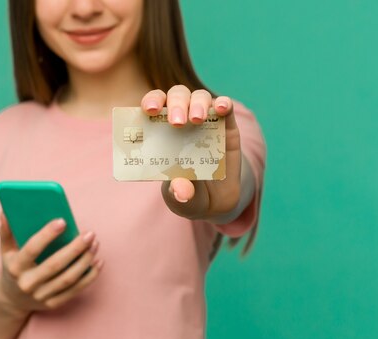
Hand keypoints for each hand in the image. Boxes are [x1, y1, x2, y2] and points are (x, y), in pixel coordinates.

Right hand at [0, 214, 102, 316]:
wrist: (12, 301)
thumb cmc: (12, 267)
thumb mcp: (6, 251)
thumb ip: (6, 231)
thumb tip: (6, 212)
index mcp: (15, 267)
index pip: (32, 249)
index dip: (47, 235)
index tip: (63, 221)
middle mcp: (27, 283)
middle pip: (55, 265)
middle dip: (75, 248)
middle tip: (89, 233)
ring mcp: (41, 296)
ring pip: (68, 278)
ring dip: (85, 261)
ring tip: (95, 244)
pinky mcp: (53, 304)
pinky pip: (75, 290)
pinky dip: (89, 277)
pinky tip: (98, 262)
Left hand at [141, 86, 241, 219]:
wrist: (217, 203)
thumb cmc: (189, 195)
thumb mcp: (181, 199)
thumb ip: (179, 194)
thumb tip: (181, 190)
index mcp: (161, 132)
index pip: (153, 106)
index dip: (151, 101)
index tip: (150, 110)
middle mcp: (183, 120)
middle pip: (176, 97)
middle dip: (175, 104)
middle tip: (177, 122)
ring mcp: (206, 122)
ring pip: (199, 97)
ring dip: (197, 104)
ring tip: (197, 120)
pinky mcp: (227, 127)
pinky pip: (225, 107)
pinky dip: (223, 103)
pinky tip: (221, 108)